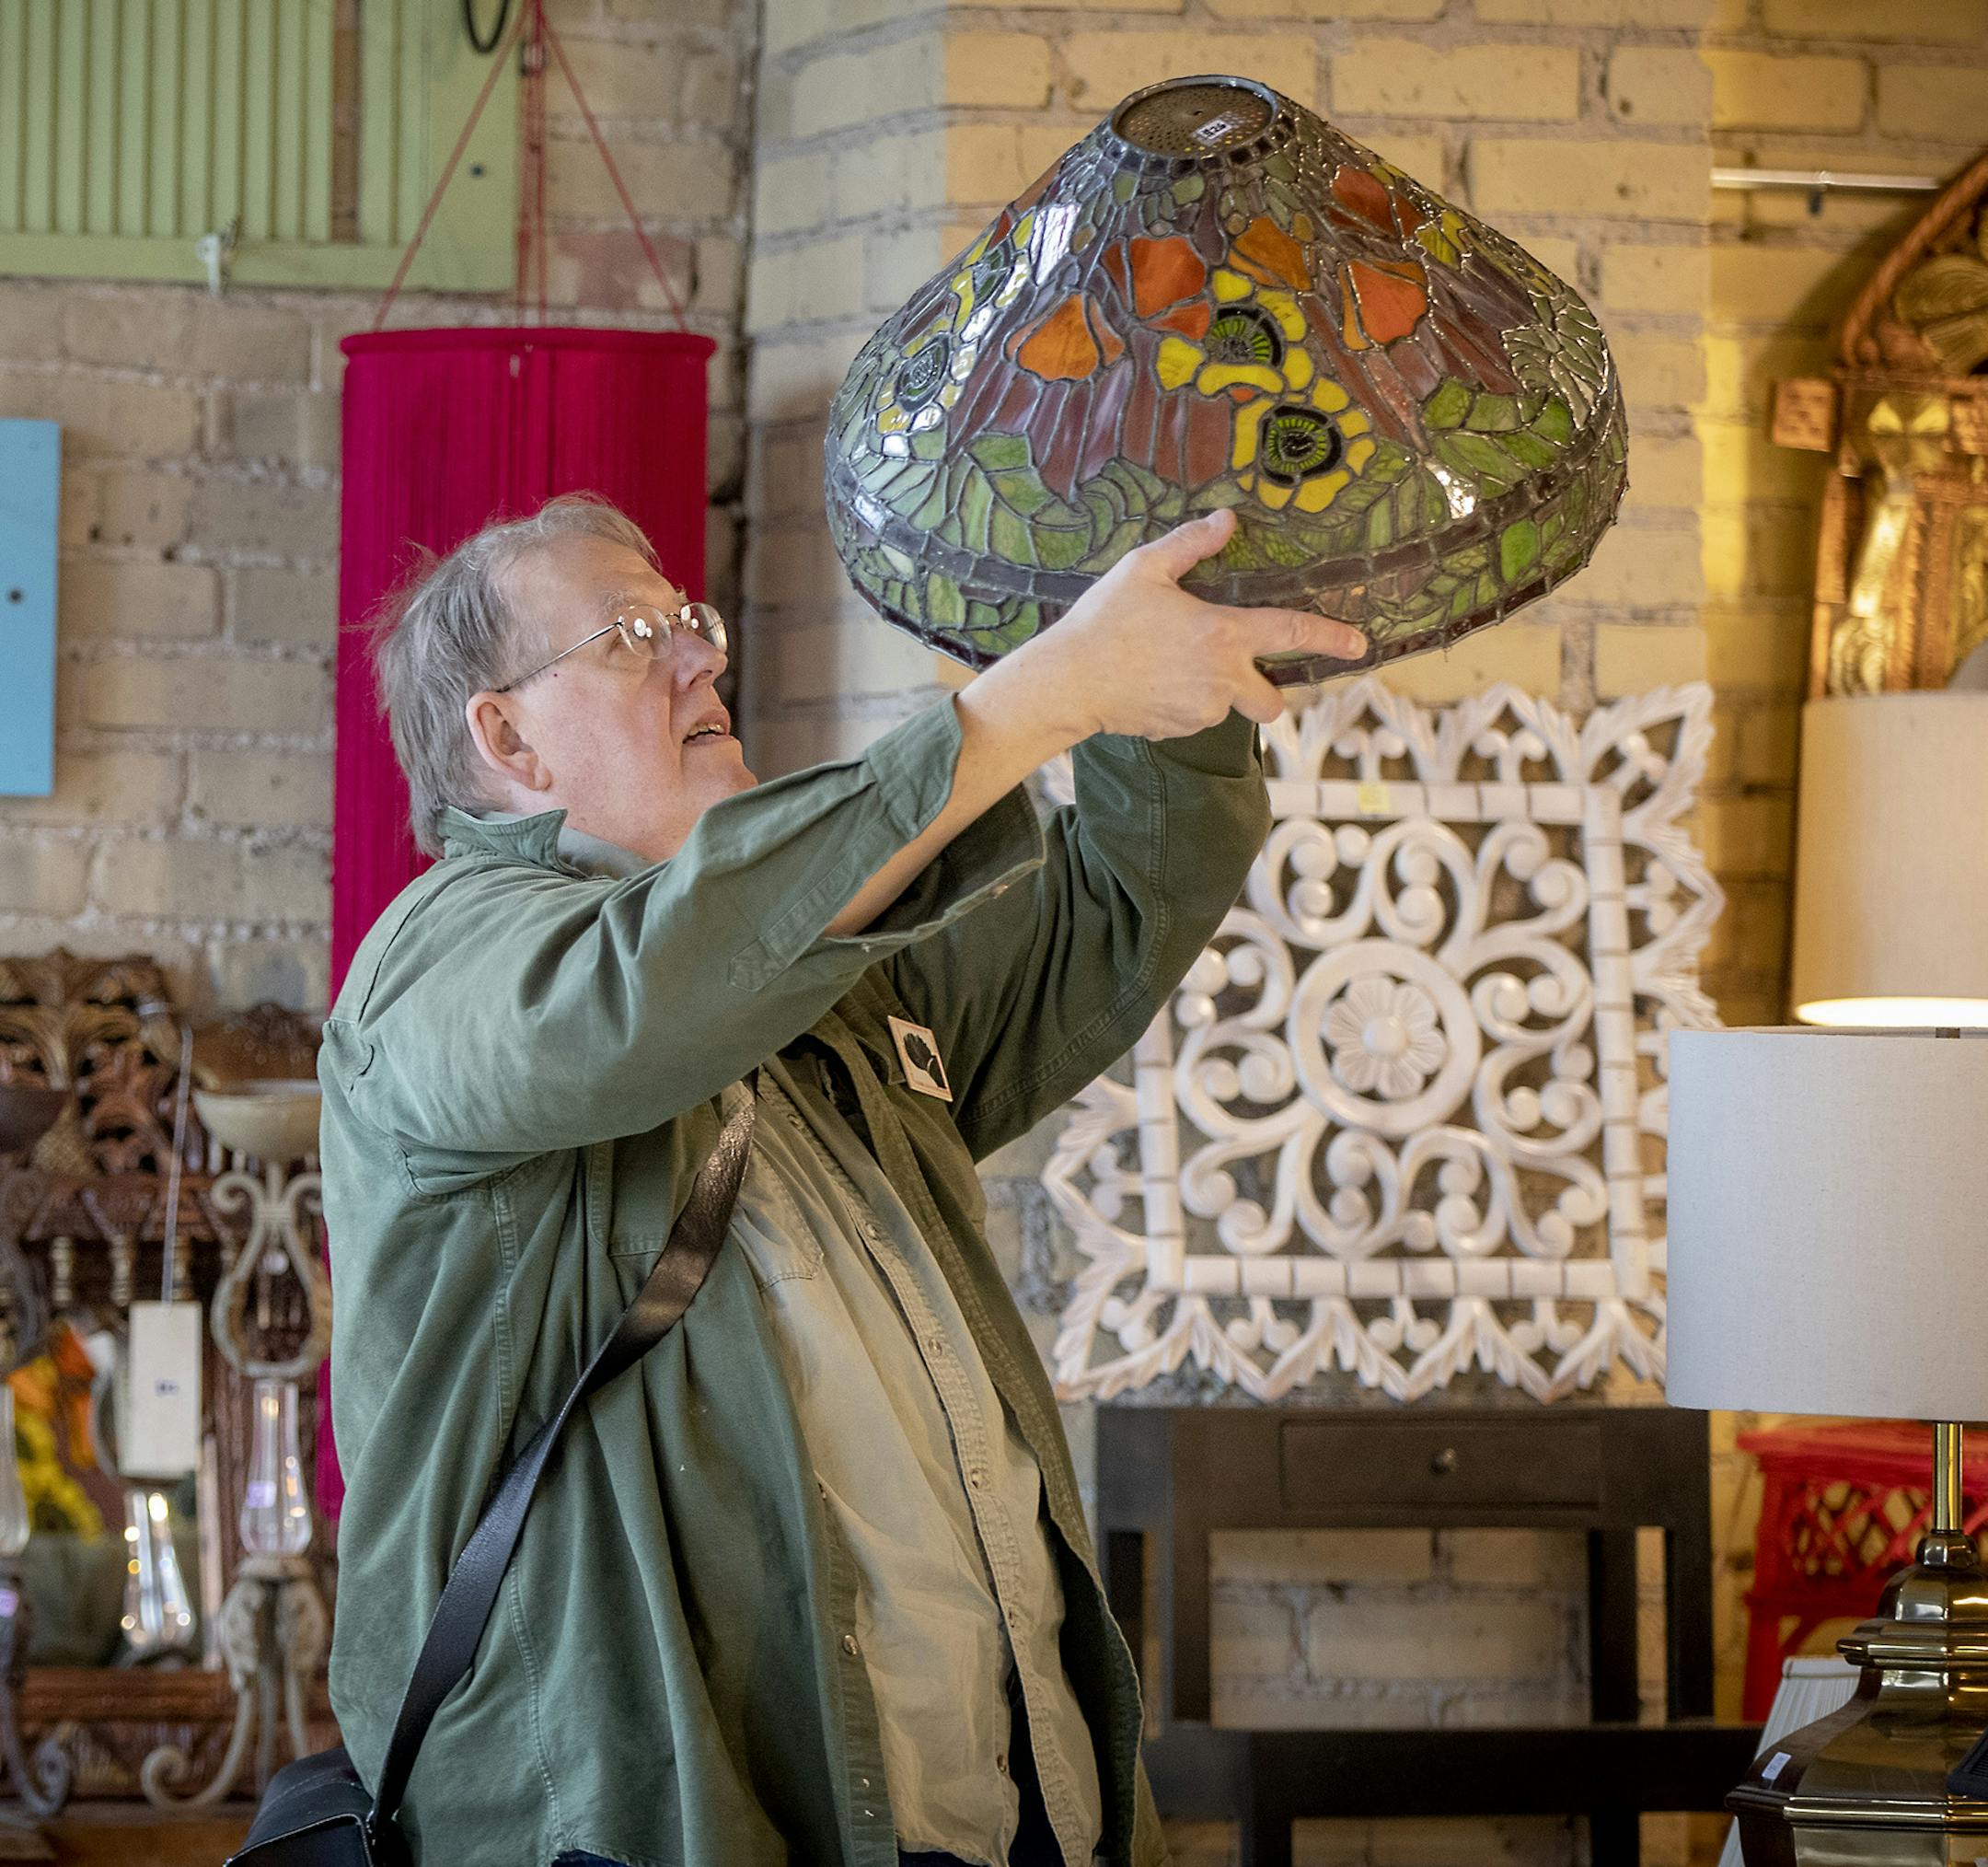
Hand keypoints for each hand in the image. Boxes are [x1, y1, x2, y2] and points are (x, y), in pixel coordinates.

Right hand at [1000, 507, 1367, 740]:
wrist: (1068, 683)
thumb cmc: (1104, 621)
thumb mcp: (1144, 568)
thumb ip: (1191, 544)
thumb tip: (1227, 520)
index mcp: (1222, 634)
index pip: (1291, 635)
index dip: (1330, 639)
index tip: (1358, 646)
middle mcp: (1222, 679)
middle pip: (1273, 699)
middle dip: (1271, 691)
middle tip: (1243, 672)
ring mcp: (1202, 712)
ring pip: (1231, 708)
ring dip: (1219, 693)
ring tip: (1175, 669)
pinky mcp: (1179, 732)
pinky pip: (1198, 719)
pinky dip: (1187, 705)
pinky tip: (1155, 685)